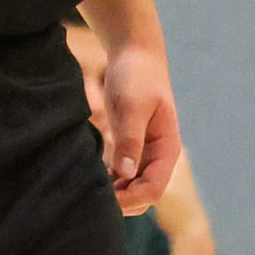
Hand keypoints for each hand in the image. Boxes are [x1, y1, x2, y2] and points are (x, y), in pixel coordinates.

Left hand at [98, 38, 180, 207]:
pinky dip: (109, 181)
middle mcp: (158, 156)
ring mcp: (144, 153)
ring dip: (115, 193)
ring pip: (131, 187)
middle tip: (91, 197)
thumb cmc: (137, 76)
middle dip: (122, 201)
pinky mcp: (129, 146)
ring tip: (88, 188)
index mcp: (167, 149)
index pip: (153, 188)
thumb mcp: (132, 107)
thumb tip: (124, 174)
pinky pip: (121, 175)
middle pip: (143, 194)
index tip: (105, 198)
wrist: (134, 53)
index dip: (131, 198)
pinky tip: (91, 176)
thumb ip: (129, 140)